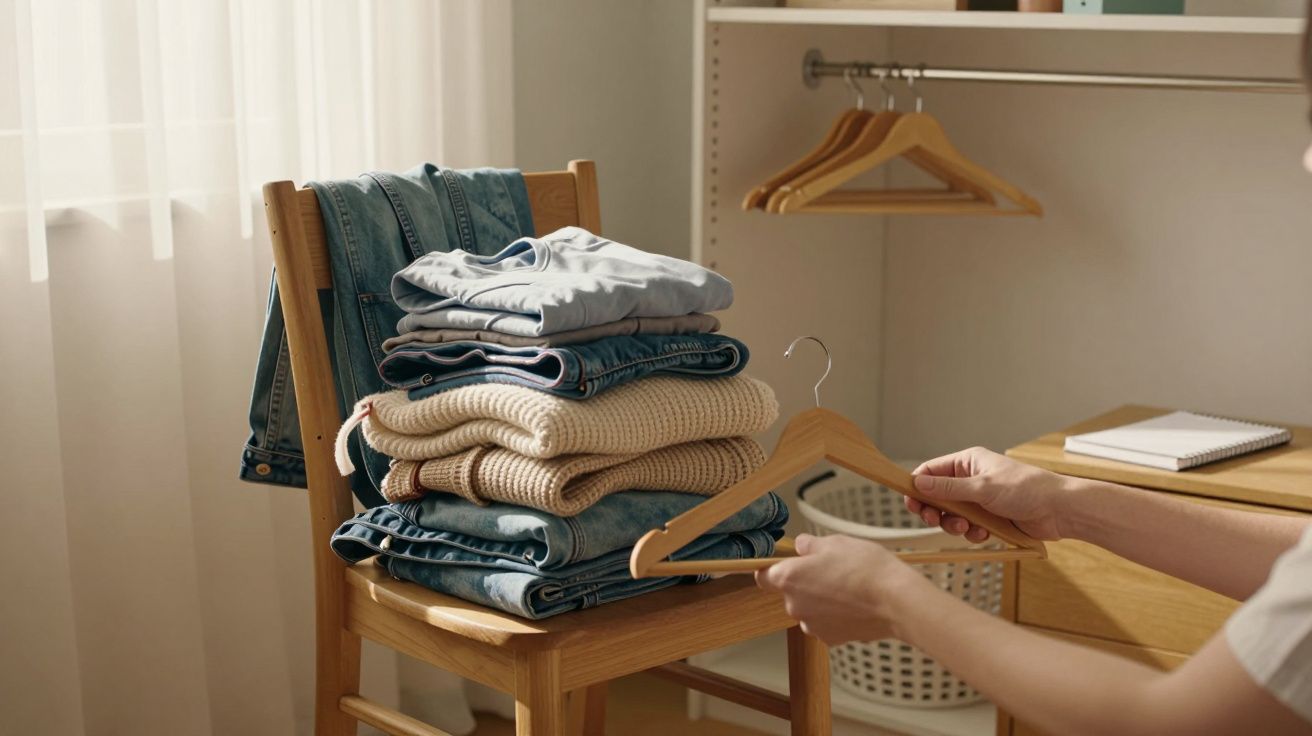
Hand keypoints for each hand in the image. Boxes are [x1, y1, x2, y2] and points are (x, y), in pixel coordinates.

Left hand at [755, 534, 933, 644]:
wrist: (895, 601)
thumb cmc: (865, 568)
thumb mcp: (835, 542)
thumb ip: (810, 545)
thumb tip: (801, 546)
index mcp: (789, 578)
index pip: (762, 576)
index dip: (771, 568)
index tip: (784, 563)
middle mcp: (794, 605)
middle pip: (790, 593)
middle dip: (805, 583)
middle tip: (830, 570)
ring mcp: (812, 625)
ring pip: (809, 609)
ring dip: (820, 601)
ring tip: (847, 588)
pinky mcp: (831, 639)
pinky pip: (826, 624)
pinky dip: (835, 616)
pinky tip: (855, 604)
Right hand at [907, 446, 1073, 542]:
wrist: (1060, 510)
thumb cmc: (1027, 489)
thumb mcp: (982, 488)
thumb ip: (948, 488)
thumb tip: (918, 483)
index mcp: (968, 462)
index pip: (931, 471)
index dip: (918, 486)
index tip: (911, 503)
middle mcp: (972, 479)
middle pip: (937, 496)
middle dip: (936, 510)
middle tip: (934, 520)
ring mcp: (980, 499)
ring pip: (952, 515)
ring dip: (955, 525)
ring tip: (967, 528)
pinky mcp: (990, 517)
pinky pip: (969, 527)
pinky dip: (973, 533)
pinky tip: (984, 533)